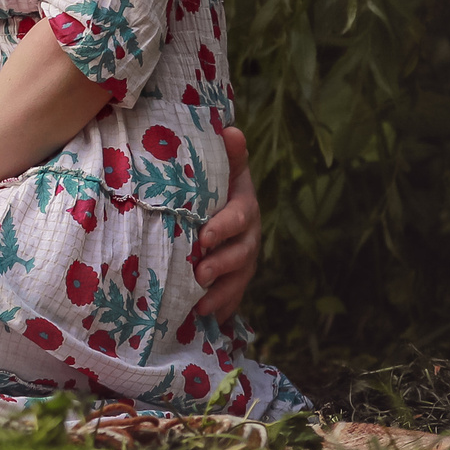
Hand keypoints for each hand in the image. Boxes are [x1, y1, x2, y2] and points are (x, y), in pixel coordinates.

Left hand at [189, 125, 261, 320]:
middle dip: (223, 266)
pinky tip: (209, 320)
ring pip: (240, 279)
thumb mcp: (221, 166)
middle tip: (200, 275)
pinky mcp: (235, 276)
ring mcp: (244, 258)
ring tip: (202, 306)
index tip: (204, 237)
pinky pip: (234, 295)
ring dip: (223, 294)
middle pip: (242, 254)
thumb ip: (227, 154)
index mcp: (244, 206)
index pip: (239, 217)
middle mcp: (248, 235)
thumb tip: (232, 130)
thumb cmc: (216, 181)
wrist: (221, 198)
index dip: (224, 228)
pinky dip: (224, 308)